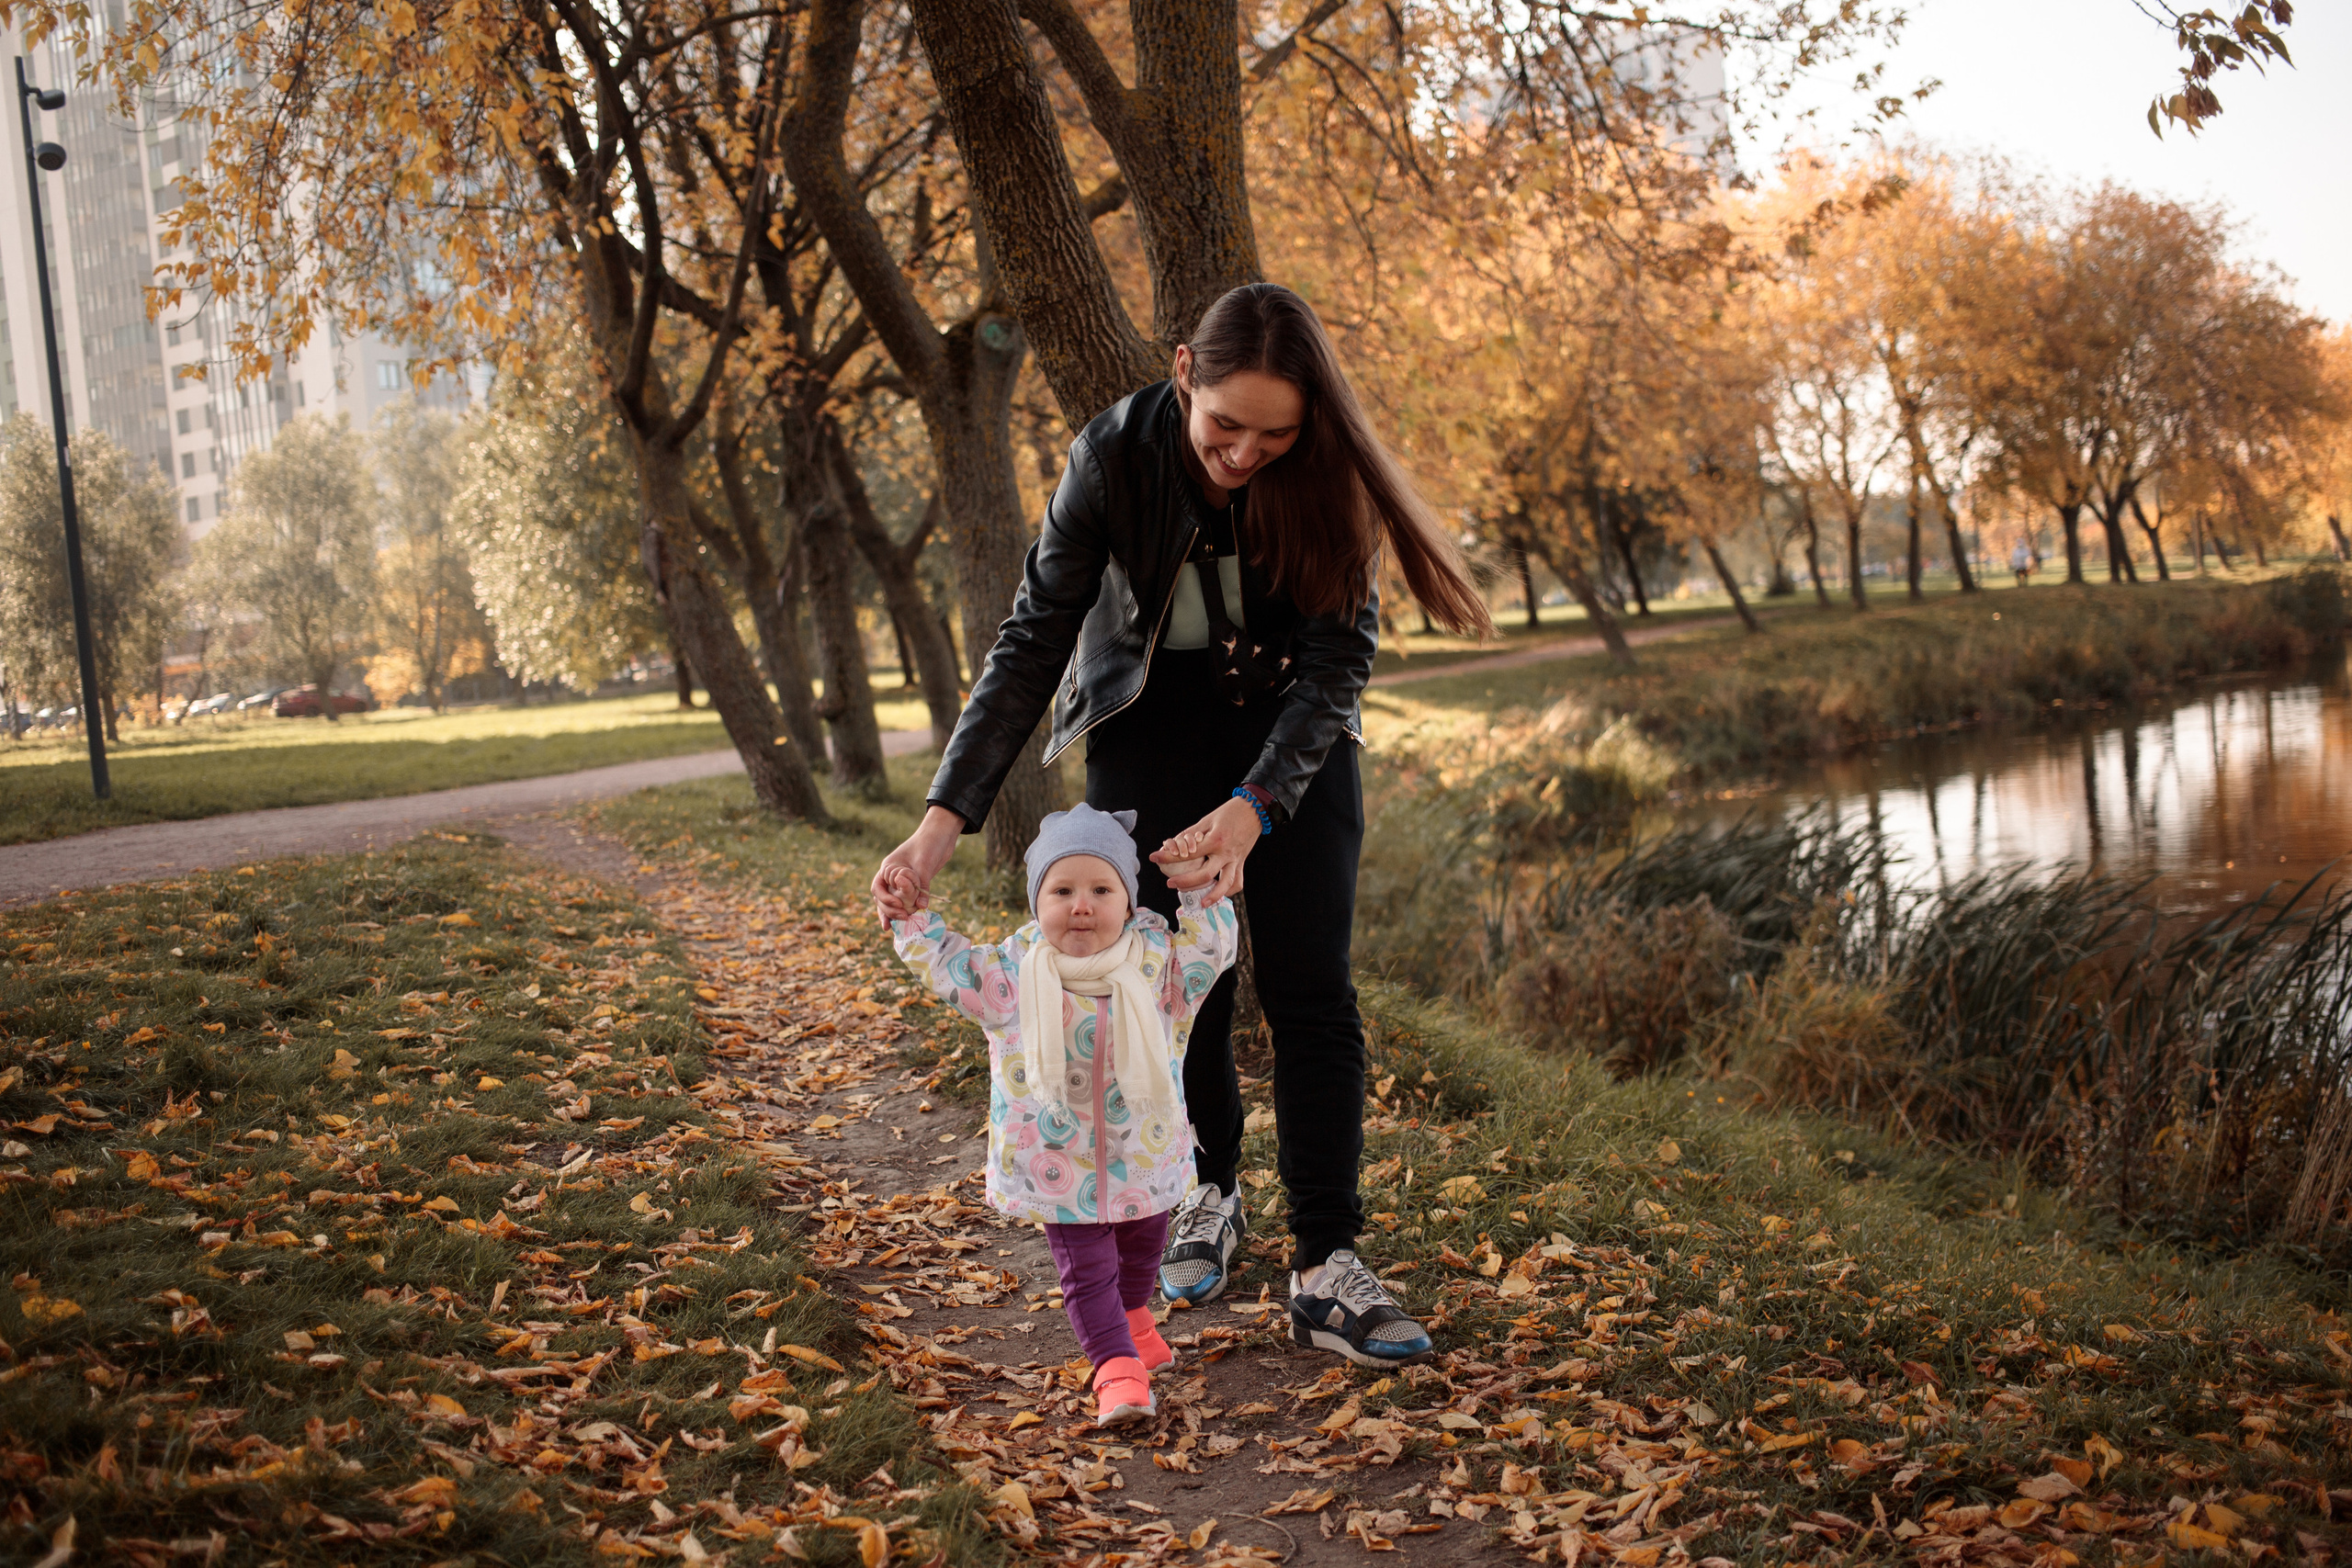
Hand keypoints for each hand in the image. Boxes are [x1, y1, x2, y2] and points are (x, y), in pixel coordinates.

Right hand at [874, 805, 963, 923]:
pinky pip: (906, 900)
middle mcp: (892, 875)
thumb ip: (922, 884)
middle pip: (882, 897)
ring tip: (894, 928)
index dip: (885, 899)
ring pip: (892, 900)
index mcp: (889, 867)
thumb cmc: (930, 843)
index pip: (878, 887)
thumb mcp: (925, 862)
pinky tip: (908, 921)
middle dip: (888, 910)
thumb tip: (921, 906)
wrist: (942, 835)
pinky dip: (906, 910)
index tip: (898, 905)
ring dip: (893, 913)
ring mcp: (902, 881)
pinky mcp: (914, 885)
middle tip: (902, 918)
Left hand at [1150, 796, 1260, 900]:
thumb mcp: (1208, 819)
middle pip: (1205, 874)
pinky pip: (1237, 881)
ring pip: (1225, 883)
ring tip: (1202, 903)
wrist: (1255, 810)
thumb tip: (1174, 843)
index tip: (1155, 857)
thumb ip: (1192, 833)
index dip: (1169, 857)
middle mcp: (1226, 853)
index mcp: (1215, 840)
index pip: (1189, 853)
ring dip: (1214, 895)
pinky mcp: (1242, 862)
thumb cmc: (1230, 812)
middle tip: (1170, 883)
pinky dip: (1229, 890)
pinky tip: (1219, 894)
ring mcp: (1236, 860)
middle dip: (1186, 881)